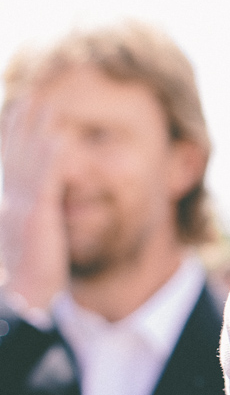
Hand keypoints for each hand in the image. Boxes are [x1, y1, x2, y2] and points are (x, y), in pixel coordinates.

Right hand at [0, 96, 67, 308]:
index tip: (14, 110)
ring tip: (45, 102)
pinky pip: (45, 180)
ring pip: (26, 158)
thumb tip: (31, 206)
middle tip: (29, 95)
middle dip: (19, 122)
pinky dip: (50, 157)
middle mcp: (5, 199)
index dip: (8, 135)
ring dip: (35, 128)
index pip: (5, 161)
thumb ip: (26, 216)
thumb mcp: (24, 238)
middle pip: (11, 152)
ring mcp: (19, 206)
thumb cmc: (24, 276)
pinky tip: (60, 137)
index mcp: (3, 204)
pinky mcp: (36, 216)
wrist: (19, 299)